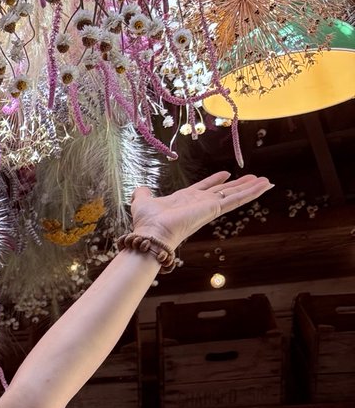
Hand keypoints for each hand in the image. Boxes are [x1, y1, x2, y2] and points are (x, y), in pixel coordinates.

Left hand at [130, 171, 271, 248]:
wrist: (152, 232)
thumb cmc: (146, 221)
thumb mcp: (142, 201)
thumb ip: (142, 194)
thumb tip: (140, 189)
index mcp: (185, 200)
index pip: (205, 188)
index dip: (215, 180)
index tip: (227, 174)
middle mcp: (200, 203)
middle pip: (225, 191)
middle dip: (239, 185)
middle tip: (255, 178)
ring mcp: (209, 207)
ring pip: (234, 195)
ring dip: (251, 188)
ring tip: (267, 181)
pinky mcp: (215, 209)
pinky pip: (237, 199)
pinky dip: (251, 192)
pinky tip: (264, 186)